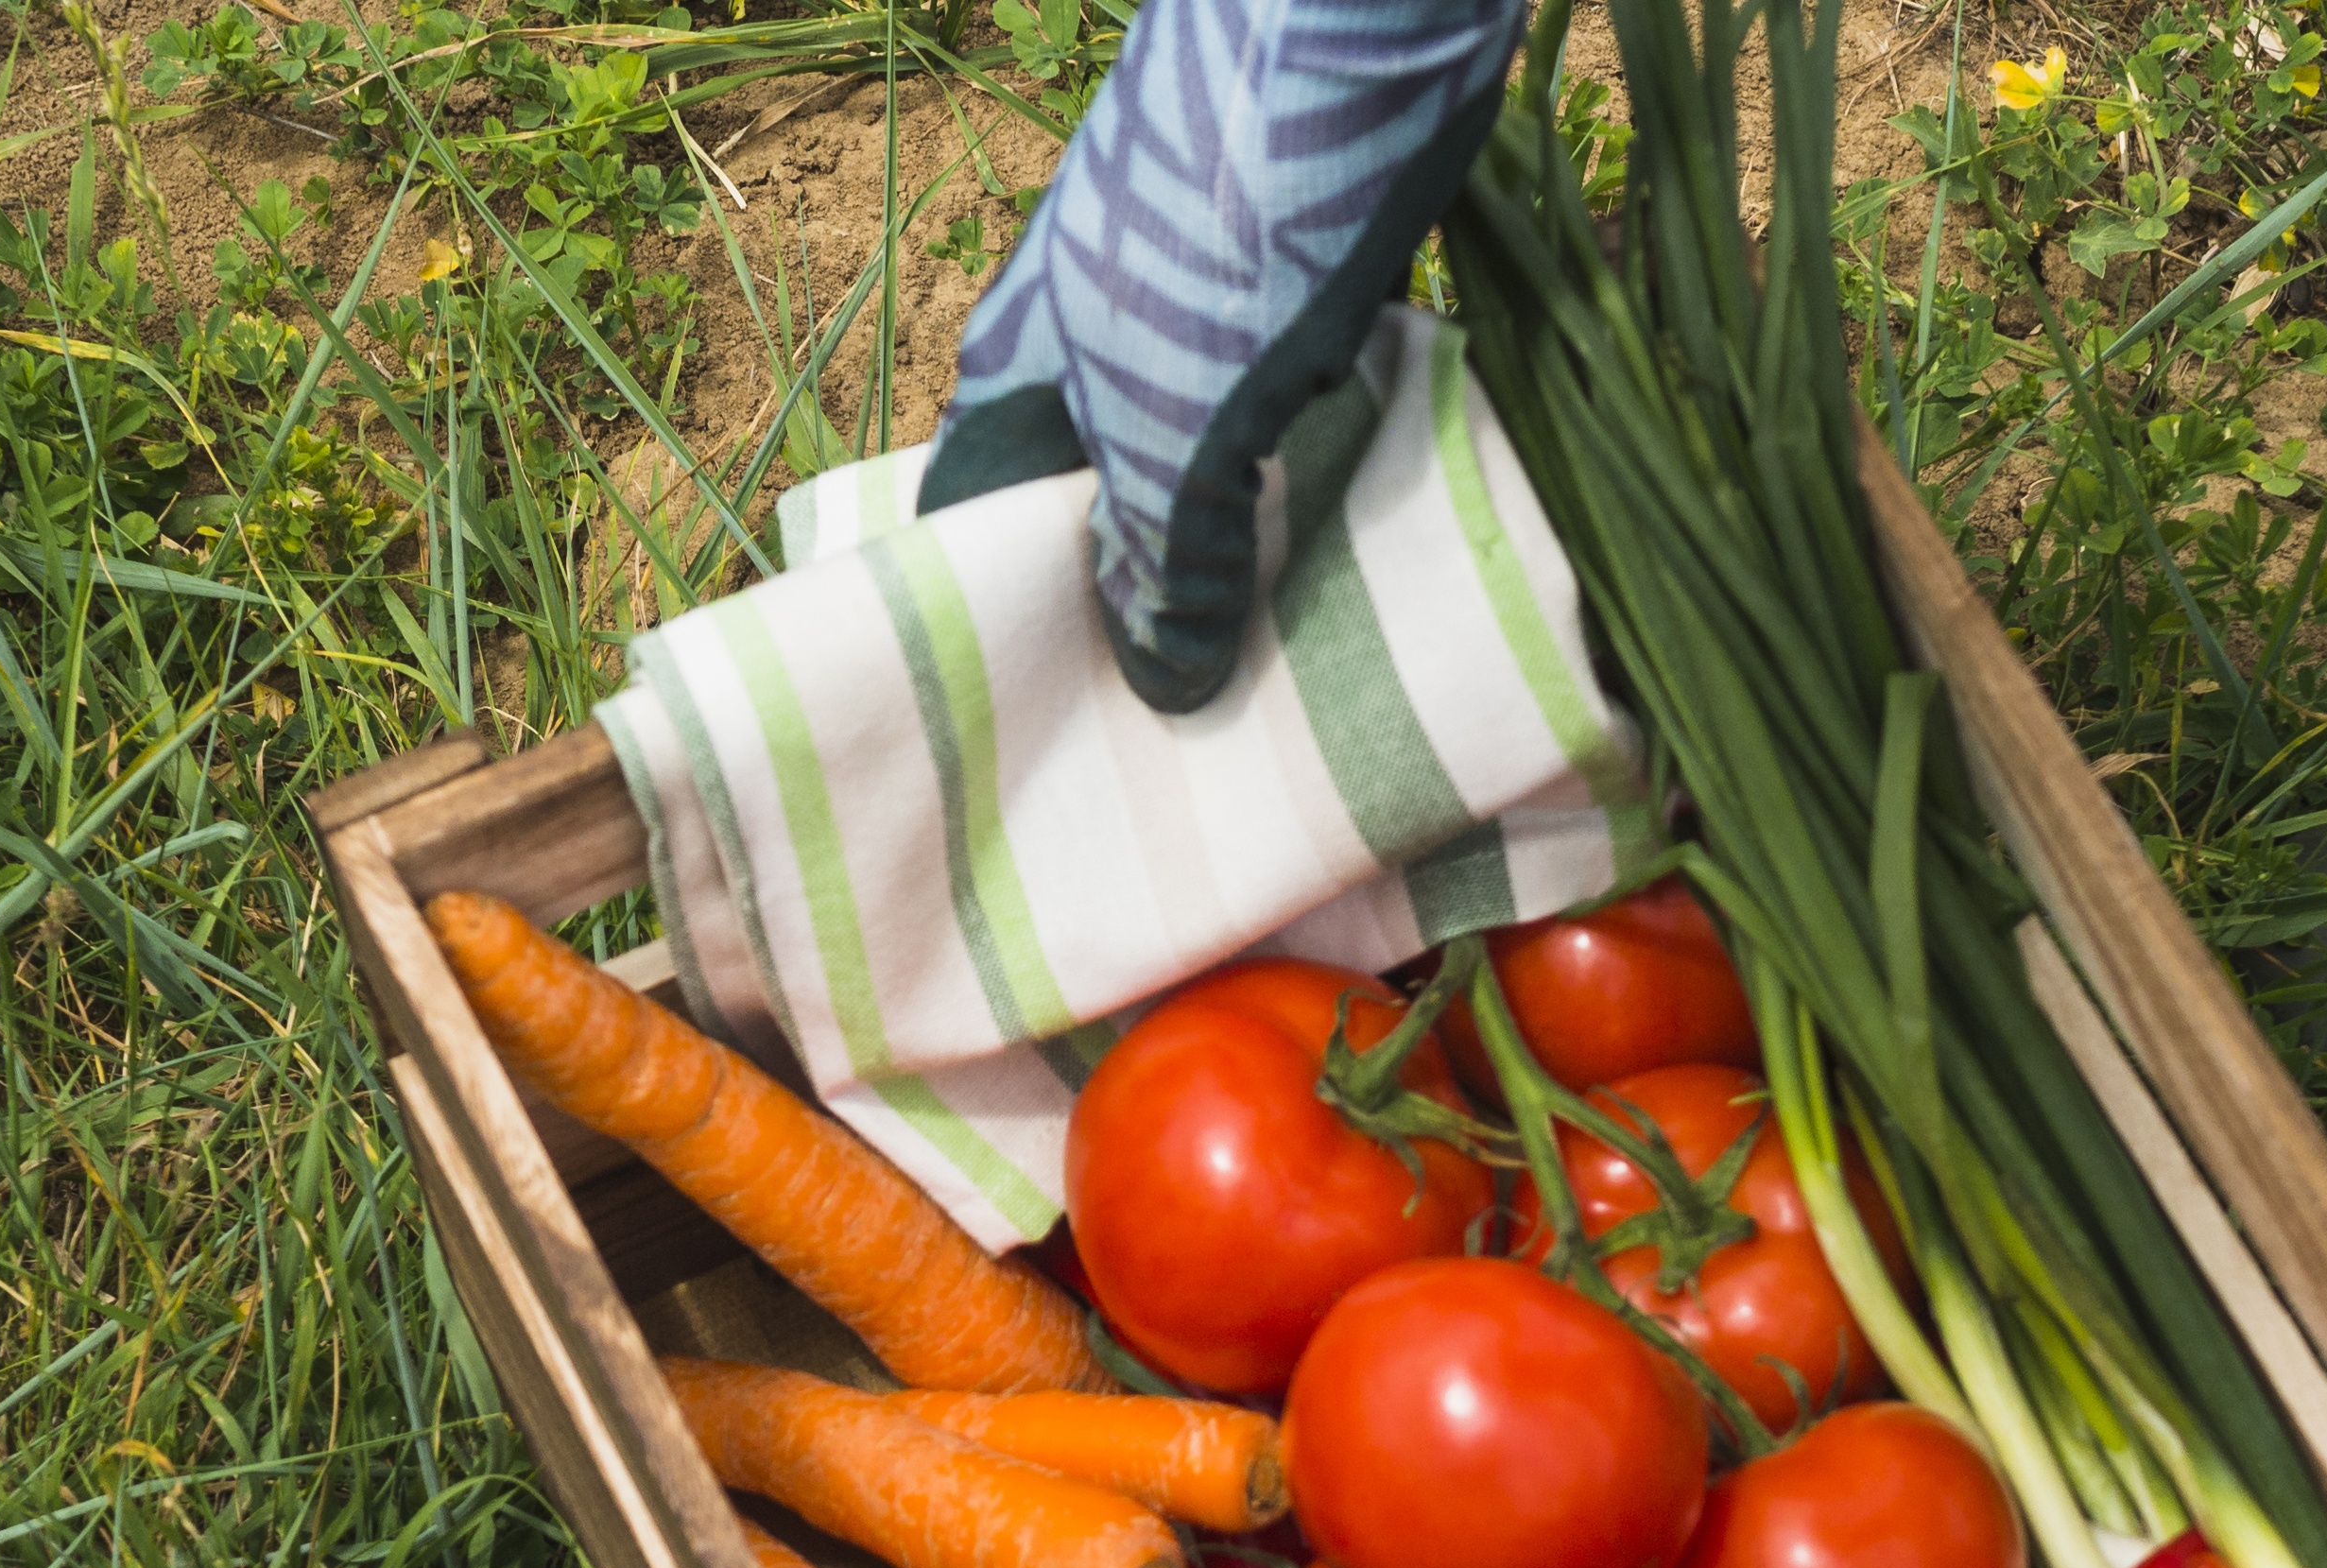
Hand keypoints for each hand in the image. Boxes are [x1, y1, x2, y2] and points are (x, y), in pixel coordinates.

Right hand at [920, 0, 1529, 709]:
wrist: (1346, 21)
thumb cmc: (1228, 219)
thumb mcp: (1178, 421)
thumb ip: (1160, 555)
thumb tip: (1161, 684)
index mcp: (1017, 369)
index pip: (967, 521)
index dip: (992, 627)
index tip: (1045, 736)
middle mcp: (1086, 335)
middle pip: (1088, 502)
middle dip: (1132, 606)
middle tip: (1187, 731)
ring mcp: (1190, 299)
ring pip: (1195, 457)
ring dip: (1232, 548)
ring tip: (1279, 671)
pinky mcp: (1289, 271)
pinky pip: (1288, 408)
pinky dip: (1311, 476)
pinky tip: (1359, 543)